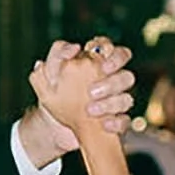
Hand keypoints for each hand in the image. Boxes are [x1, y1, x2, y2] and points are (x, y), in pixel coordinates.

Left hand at [19, 38, 136, 162]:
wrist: (52, 125)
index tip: (100, 63)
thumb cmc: (54, 94)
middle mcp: (110, 80)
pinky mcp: (116, 121)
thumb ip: (57, 55)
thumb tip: (75, 48)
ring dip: (110, 102)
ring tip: (90, 109)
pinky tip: (104, 123)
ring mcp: (115, 100)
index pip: (110, 48)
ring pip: (127, 97)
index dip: (110, 52)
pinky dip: (116, 122)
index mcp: (94, 64)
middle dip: (114, 80)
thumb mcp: (47, 75)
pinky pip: (124, 121)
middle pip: (126, 73)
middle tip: (93, 89)